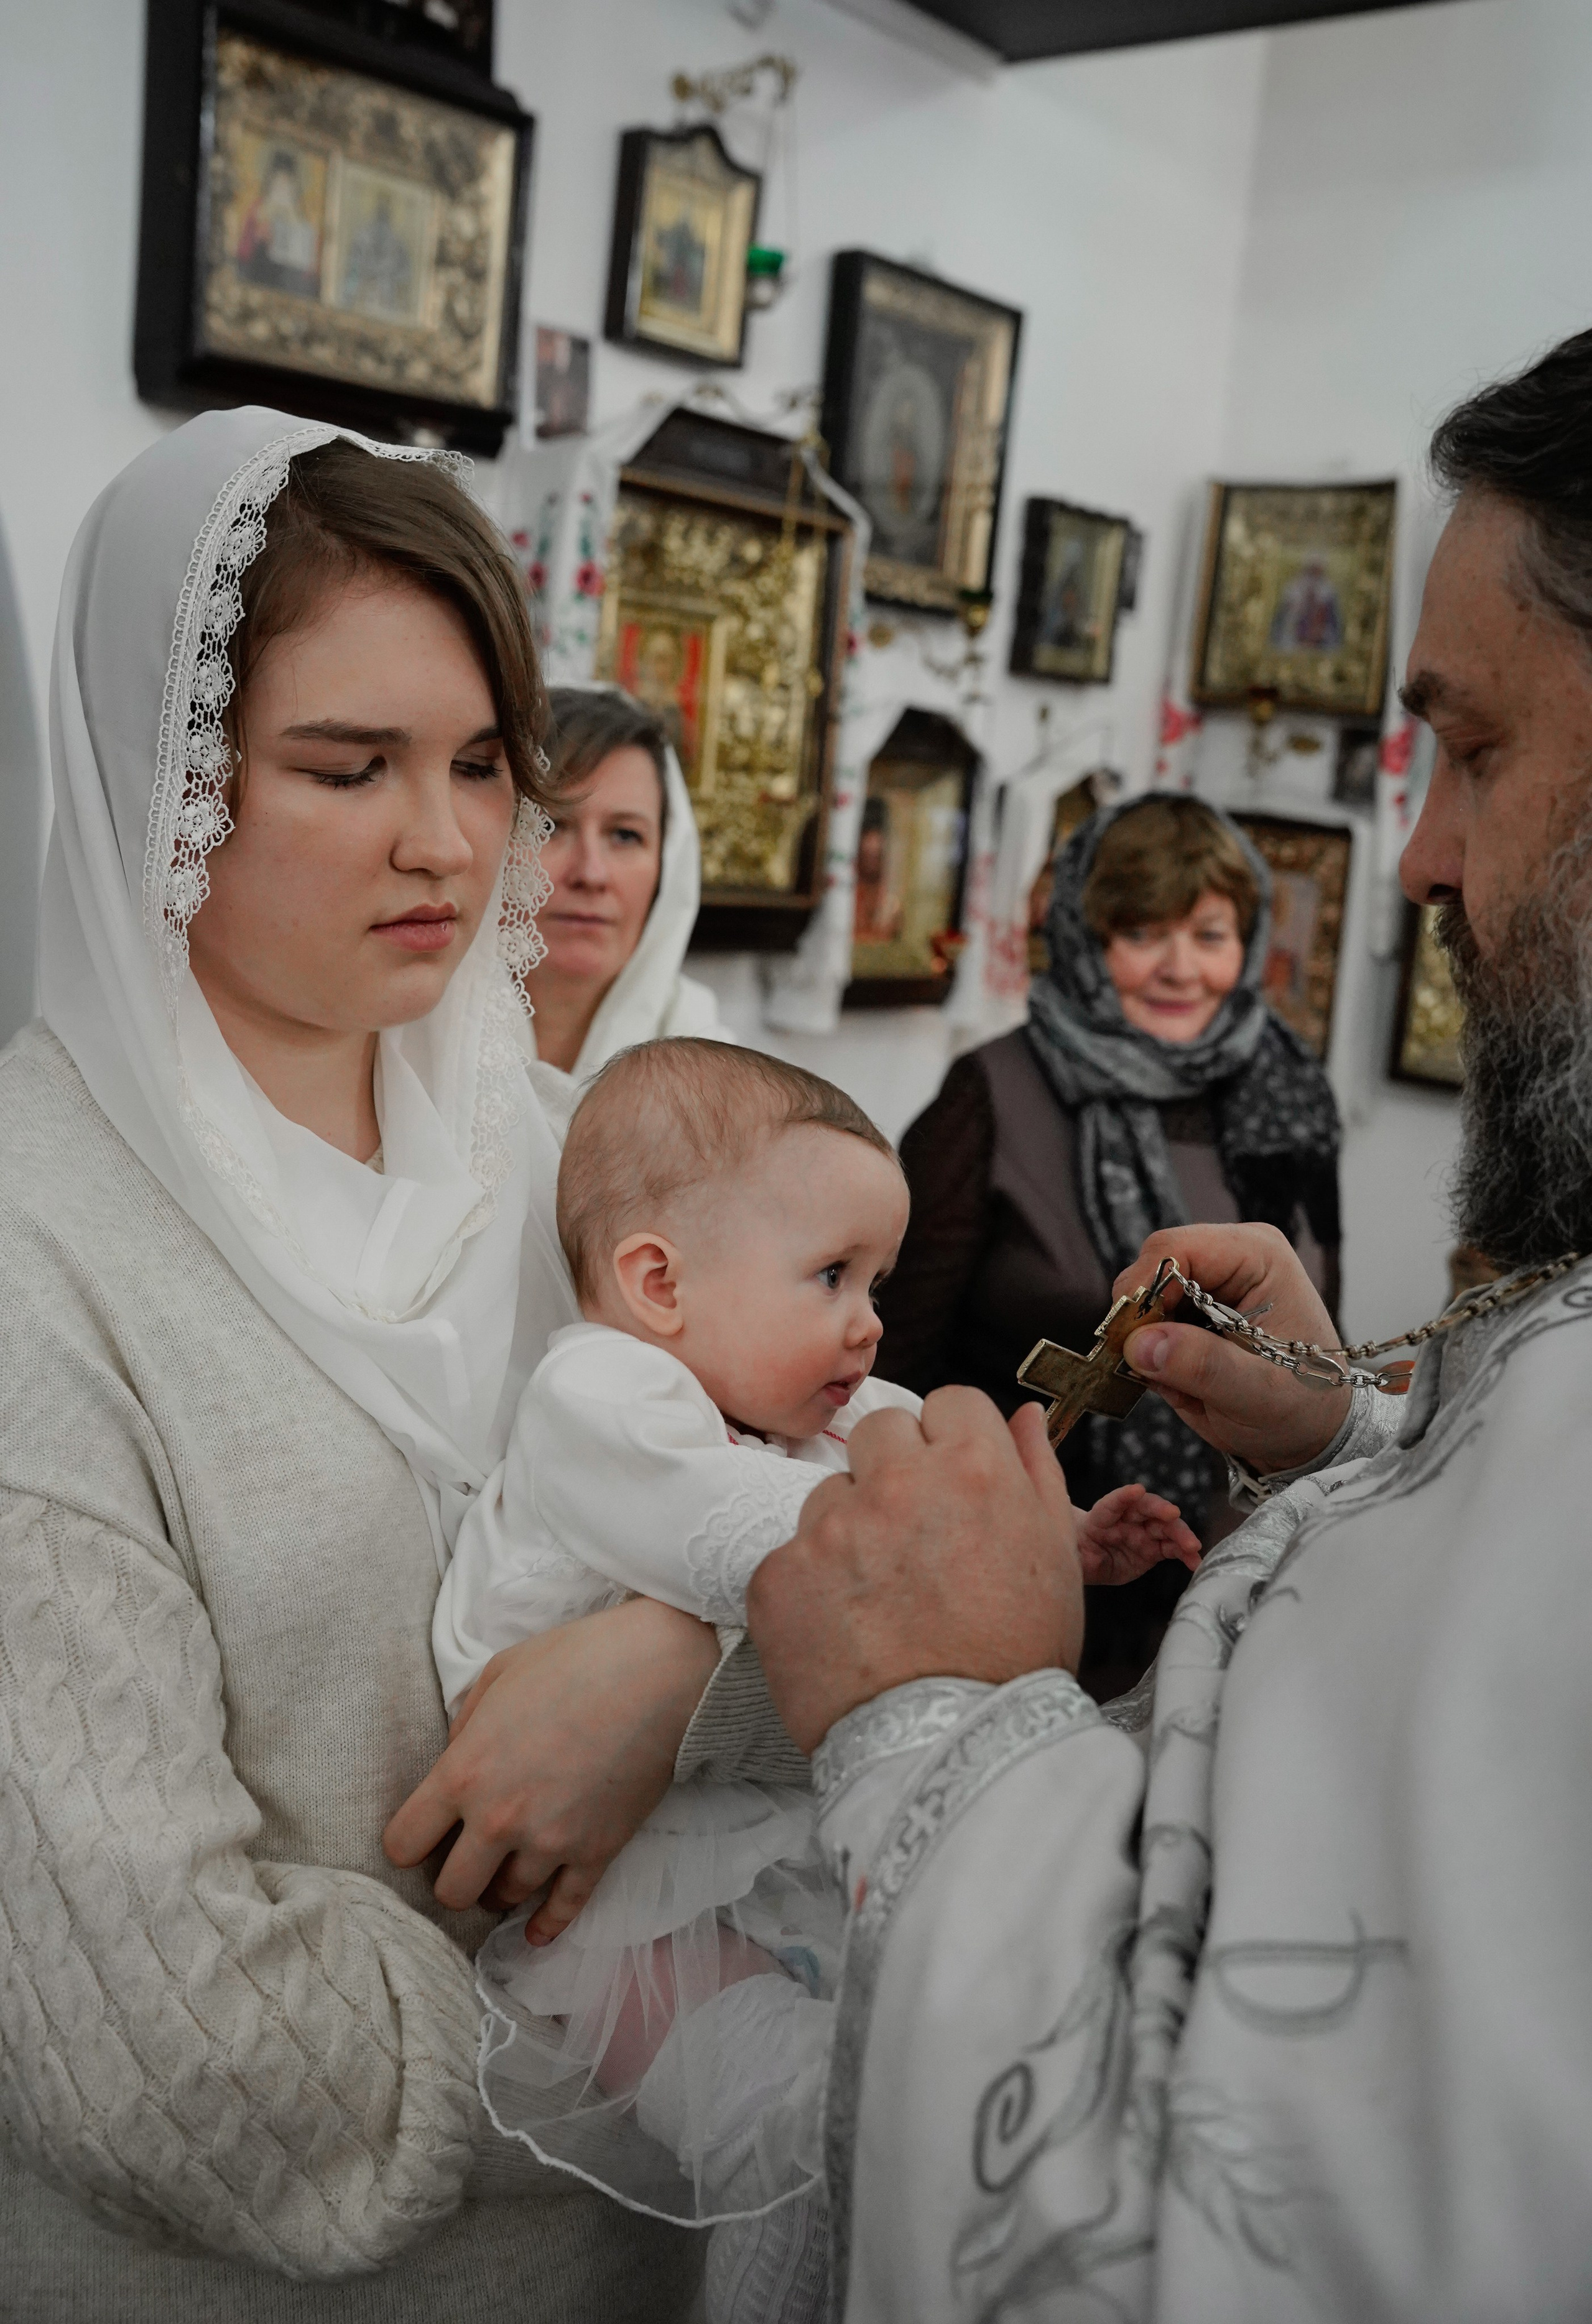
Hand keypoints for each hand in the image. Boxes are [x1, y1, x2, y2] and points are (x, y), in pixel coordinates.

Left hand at [383, 1597, 719, 1928]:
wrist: (657, 1673)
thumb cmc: (574, 1661)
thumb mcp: (498, 1674)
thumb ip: (466, 1724)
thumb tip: (457, 1755)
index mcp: (464, 1773)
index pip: (403, 1843)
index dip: (408, 1843)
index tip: (421, 1836)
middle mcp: (499, 1820)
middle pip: (451, 1891)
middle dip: (454, 1878)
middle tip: (467, 1858)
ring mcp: (550, 1843)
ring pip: (506, 1899)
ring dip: (501, 1888)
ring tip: (506, 1872)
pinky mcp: (597, 1853)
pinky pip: (565, 1909)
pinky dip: (548, 1926)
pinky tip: (537, 1934)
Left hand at [745, 1387, 1080, 1754]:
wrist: (950, 1753)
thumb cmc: (1016, 1658)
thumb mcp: (1056, 1559)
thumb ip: (1037, 1471)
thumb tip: (1024, 1413)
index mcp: (973, 1468)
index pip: (951, 1402)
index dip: (955, 1442)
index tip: (955, 1484)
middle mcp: (896, 1483)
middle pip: (881, 1432)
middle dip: (896, 1471)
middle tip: (916, 1541)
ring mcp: (830, 1528)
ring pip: (831, 1493)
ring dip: (851, 1527)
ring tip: (881, 1598)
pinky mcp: (777, 1575)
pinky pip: (791, 1554)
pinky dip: (811, 1585)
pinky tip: (844, 1629)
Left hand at [1077, 1484, 1200, 1586]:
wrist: (1089, 1556)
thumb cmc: (1079, 1548)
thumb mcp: (1073, 1554)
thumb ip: (1078, 1556)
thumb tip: (1080, 1559)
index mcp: (1101, 1517)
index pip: (1111, 1504)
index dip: (1123, 1496)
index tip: (1137, 1490)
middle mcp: (1126, 1520)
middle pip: (1146, 1510)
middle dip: (1160, 1510)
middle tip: (1173, 1514)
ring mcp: (1143, 1533)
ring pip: (1165, 1528)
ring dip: (1180, 1534)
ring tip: (1193, 1546)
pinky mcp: (1154, 1549)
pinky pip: (1172, 1549)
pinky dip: (1185, 1554)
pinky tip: (1195, 1561)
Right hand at [1117, 1224, 1349, 1475]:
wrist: (1311, 1432)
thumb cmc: (1303, 1405)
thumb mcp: (1260, 1393)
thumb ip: (1204, 1365)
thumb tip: (1140, 1344)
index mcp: (1256, 1255)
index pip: (1176, 1249)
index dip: (1145, 1288)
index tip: (1132, 1338)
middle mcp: (1228, 1260)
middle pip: (1150, 1269)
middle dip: (1142, 1321)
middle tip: (1152, 1369)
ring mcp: (1207, 1286)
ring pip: (1141, 1301)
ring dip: (1145, 1345)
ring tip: (1180, 1384)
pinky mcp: (1189, 1313)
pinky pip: (1145, 1327)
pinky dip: (1150, 1358)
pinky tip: (1180, 1382)